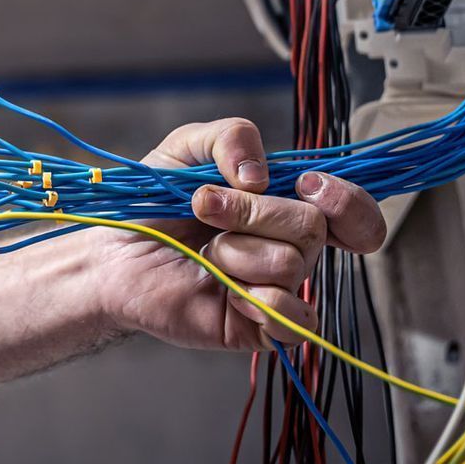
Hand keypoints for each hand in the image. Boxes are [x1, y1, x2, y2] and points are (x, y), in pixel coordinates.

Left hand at [91, 118, 385, 350]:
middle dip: (252, 212)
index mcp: (285, 202)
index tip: (305, 184)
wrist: (111, 252)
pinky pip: (294, 321)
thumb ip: (230, 136)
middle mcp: (290, 246)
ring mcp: (278, 287)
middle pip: (312, 227)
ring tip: (206, 253)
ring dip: (236, 251)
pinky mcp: (261, 327)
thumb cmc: (151, 203)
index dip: (346, 200)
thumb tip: (260, 175)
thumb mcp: (186, 147)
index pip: (353, 210)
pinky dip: (259, 300)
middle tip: (205, 208)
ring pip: (292, 264)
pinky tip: (227, 292)